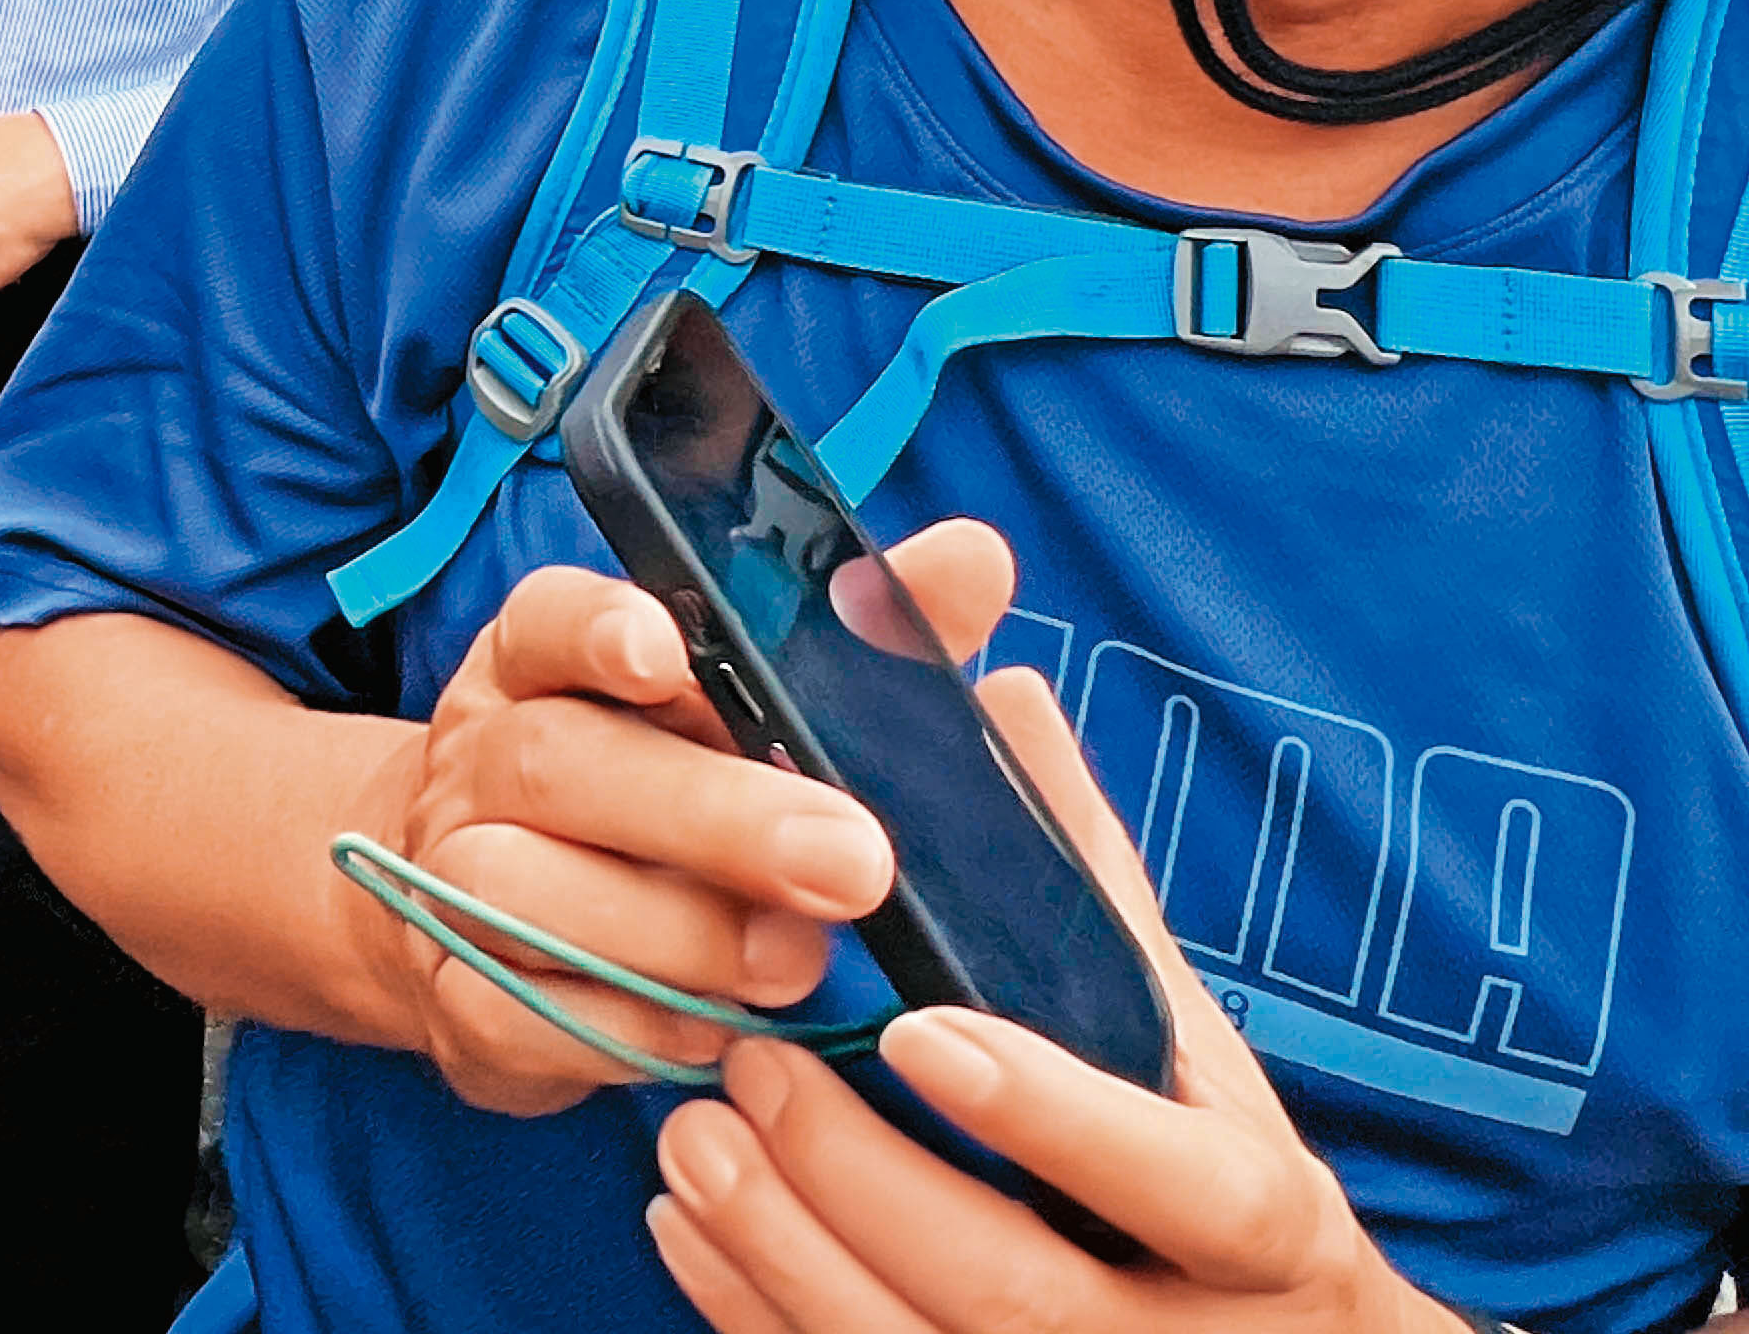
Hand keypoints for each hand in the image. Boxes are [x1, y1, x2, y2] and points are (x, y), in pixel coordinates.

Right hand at [370, 525, 1015, 1115]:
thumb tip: (976, 559)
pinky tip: (717, 1027)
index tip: (667, 654)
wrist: (491, 929)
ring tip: (791, 963)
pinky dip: (631, 1028)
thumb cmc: (661, 794)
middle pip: (558, 762)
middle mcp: (485, 758)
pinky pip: (525, 1014)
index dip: (601, 630)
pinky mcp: (460, 999)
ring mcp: (451, 878)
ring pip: (524, 892)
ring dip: (675, 935)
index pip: (550, 618)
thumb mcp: (745, 712)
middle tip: (851, 861)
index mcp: (546, 663)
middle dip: (709, 815)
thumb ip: (858, 645)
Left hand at [650, 666, 1469, 1333]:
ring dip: (779, 1246)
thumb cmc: (1212, 1174)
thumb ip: (1086, 872)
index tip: (920, 1027)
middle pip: (1009, 1287)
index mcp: (1262, 1224)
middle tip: (749, 1069)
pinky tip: (689, 1229)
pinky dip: (757, 1313)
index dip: (1053, 1115)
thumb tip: (998, 680)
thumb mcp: (1187, 1037)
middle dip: (854, 1176)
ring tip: (689, 1138)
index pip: (1180, 1185)